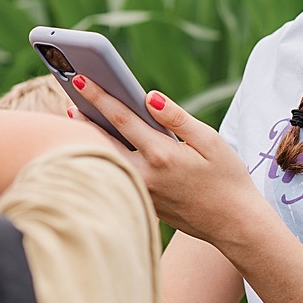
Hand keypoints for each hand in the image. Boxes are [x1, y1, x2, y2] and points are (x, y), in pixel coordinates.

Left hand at [71, 76, 266, 247]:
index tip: (79, 79)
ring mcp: (141, 192)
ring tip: (77, 117)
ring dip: (90, 138)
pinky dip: (104, 157)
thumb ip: (177, 118)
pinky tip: (100, 144)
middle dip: (85, 117)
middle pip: (103, 141)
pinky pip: (116, 176)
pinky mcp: (142, 203)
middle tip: (70, 97)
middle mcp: (145, 174)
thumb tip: (149, 96)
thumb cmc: (227, 178)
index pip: (122, 118)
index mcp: (162, 154)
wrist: (233, 223)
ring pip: (106, 160)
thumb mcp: (210, 141)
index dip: (98, 96)